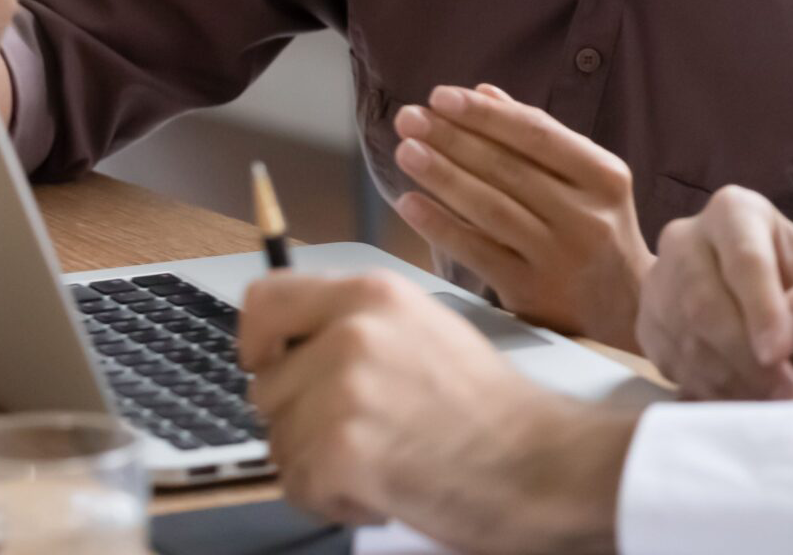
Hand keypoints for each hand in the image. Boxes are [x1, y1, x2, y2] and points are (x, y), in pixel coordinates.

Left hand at [240, 269, 636, 552]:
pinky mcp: (339, 451)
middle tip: (368, 430)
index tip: (269, 364)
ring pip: (278, 443)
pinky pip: (297, 486)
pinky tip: (385, 486)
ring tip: (385, 456)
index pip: (264, 301)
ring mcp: (343, 392)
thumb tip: (286, 343)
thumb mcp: (423, 328)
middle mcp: (351, 332)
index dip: (257, 342)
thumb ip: (355, 324)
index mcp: (372, 293)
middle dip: (302, 420)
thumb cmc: (487, 405)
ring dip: (319, 464)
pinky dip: (334, 499)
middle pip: (266, 388)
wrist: (536, 459)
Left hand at [391, 84, 653, 350]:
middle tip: (410, 118)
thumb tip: (484, 93)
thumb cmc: (598, 229)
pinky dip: (440, 226)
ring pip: (490, 208)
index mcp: (605, 177)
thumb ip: (540, 137)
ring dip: (442, 176)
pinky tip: (410, 203)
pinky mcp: (532, 292)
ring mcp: (559, 256)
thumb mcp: (589, 180)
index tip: (442, 96)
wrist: (626, 309)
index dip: (485, 114)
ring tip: (406, 150)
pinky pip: (477, 252)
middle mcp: (587, 216)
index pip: (537, 134)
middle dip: (453, 138)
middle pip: (508, 168)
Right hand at [637, 185, 792, 402]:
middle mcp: (686, 237)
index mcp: (736, 211)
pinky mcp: (649, 327)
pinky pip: (670, 365)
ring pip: (684, 340)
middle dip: (746, 357)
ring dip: (732, 381)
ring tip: (775, 400)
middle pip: (702, 303)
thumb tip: (790, 326)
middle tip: (788, 393)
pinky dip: (711, 391)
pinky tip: (747, 397)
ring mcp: (660, 283)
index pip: (743, 258)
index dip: (760, 308)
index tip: (778, 352)